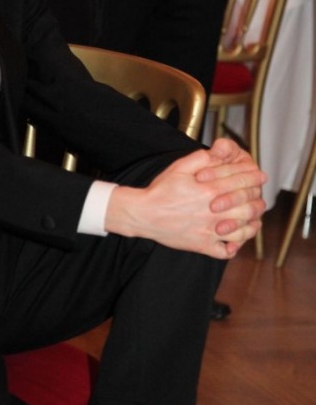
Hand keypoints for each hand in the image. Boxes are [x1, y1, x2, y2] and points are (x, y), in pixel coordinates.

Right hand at [104, 143, 265, 258]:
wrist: (143, 214)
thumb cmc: (161, 190)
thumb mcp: (180, 167)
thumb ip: (203, 158)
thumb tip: (220, 153)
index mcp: (211, 190)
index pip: (242, 183)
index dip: (255, 178)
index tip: (261, 176)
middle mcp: (215, 212)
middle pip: (249, 207)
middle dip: (257, 199)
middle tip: (259, 196)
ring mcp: (210, 231)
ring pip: (243, 231)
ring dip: (252, 224)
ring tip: (253, 219)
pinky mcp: (202, 245)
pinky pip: (225, 252)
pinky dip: (233, 247)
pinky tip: (233, 240)